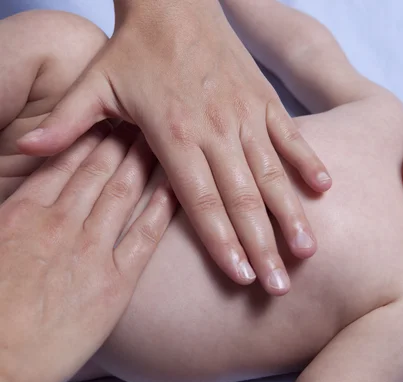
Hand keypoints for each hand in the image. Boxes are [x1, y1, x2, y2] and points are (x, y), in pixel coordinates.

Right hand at [0, 122, 175, 381]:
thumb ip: (13, 216)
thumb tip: (25, 197)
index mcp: (23, 212)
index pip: (64, 162)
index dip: (88, 135)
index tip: (108, 116)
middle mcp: (59, 223)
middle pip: (100, 169)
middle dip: (126, 138)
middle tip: (148, 115)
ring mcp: (90, 250)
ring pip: (126, 193)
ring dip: (148, 162)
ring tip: (168, 139)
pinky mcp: (115, 283)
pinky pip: (146, 235)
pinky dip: (163, 207)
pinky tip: (180, 188)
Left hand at [16, 0, 330, 294]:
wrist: (174, 3)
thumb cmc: (135, 49)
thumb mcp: (94, 84)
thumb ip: (66, 122)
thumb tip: (23, 149)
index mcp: (175, 134)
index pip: (201, 200)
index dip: (221, 241)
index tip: (240, 277)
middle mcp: (216, 130)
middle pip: (243, 197)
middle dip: (262, 245)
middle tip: (279, 285)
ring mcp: (245, 115)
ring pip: (273, 172)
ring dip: (291, 213)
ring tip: (307, 250)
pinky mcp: (264, 99)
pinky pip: (291, 135)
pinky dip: (308, 161)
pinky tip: (324, 189)